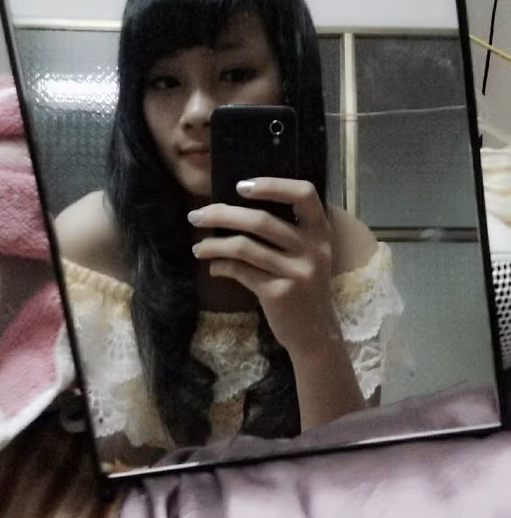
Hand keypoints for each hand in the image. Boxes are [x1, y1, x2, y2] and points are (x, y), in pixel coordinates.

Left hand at [188, 177, 338, 359]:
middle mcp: (313, 249)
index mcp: (321, 231)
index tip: (240, 186)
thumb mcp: (307, 254)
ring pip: (244, 246)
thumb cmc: (303, 286)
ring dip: (214, 244)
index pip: (304, 193)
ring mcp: (297, 272)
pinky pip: (241, 271)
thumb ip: (286, 230)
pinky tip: (213, 267)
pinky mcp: (279, 293)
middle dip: (222, 214)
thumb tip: (233, 207)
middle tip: (196, 216)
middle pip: (261, 220)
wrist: (315, 333)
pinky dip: (221, 266)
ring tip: (197, 247)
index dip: (271, 185)